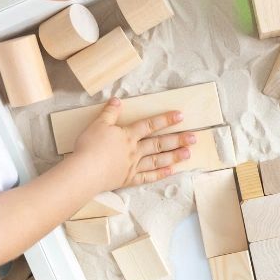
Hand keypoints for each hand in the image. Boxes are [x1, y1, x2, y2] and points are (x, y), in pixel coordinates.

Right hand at [71, 98, 194, 190]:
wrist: (85, 172)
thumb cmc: (89, 147)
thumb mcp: (97, 124)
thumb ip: (109, 112)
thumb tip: (117, 100)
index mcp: (128, 136)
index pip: (150, 125)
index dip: (165, 119)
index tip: (181, 116)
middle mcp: (135, 151)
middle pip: (159, 143)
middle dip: (177, 139)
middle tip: (194, 138)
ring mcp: (133, 166)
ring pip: (157, 160)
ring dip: (173, 156)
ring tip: (188, 153)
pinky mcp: (128, 179)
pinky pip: (148, 177)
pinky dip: (159, 174)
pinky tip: (171, 171)